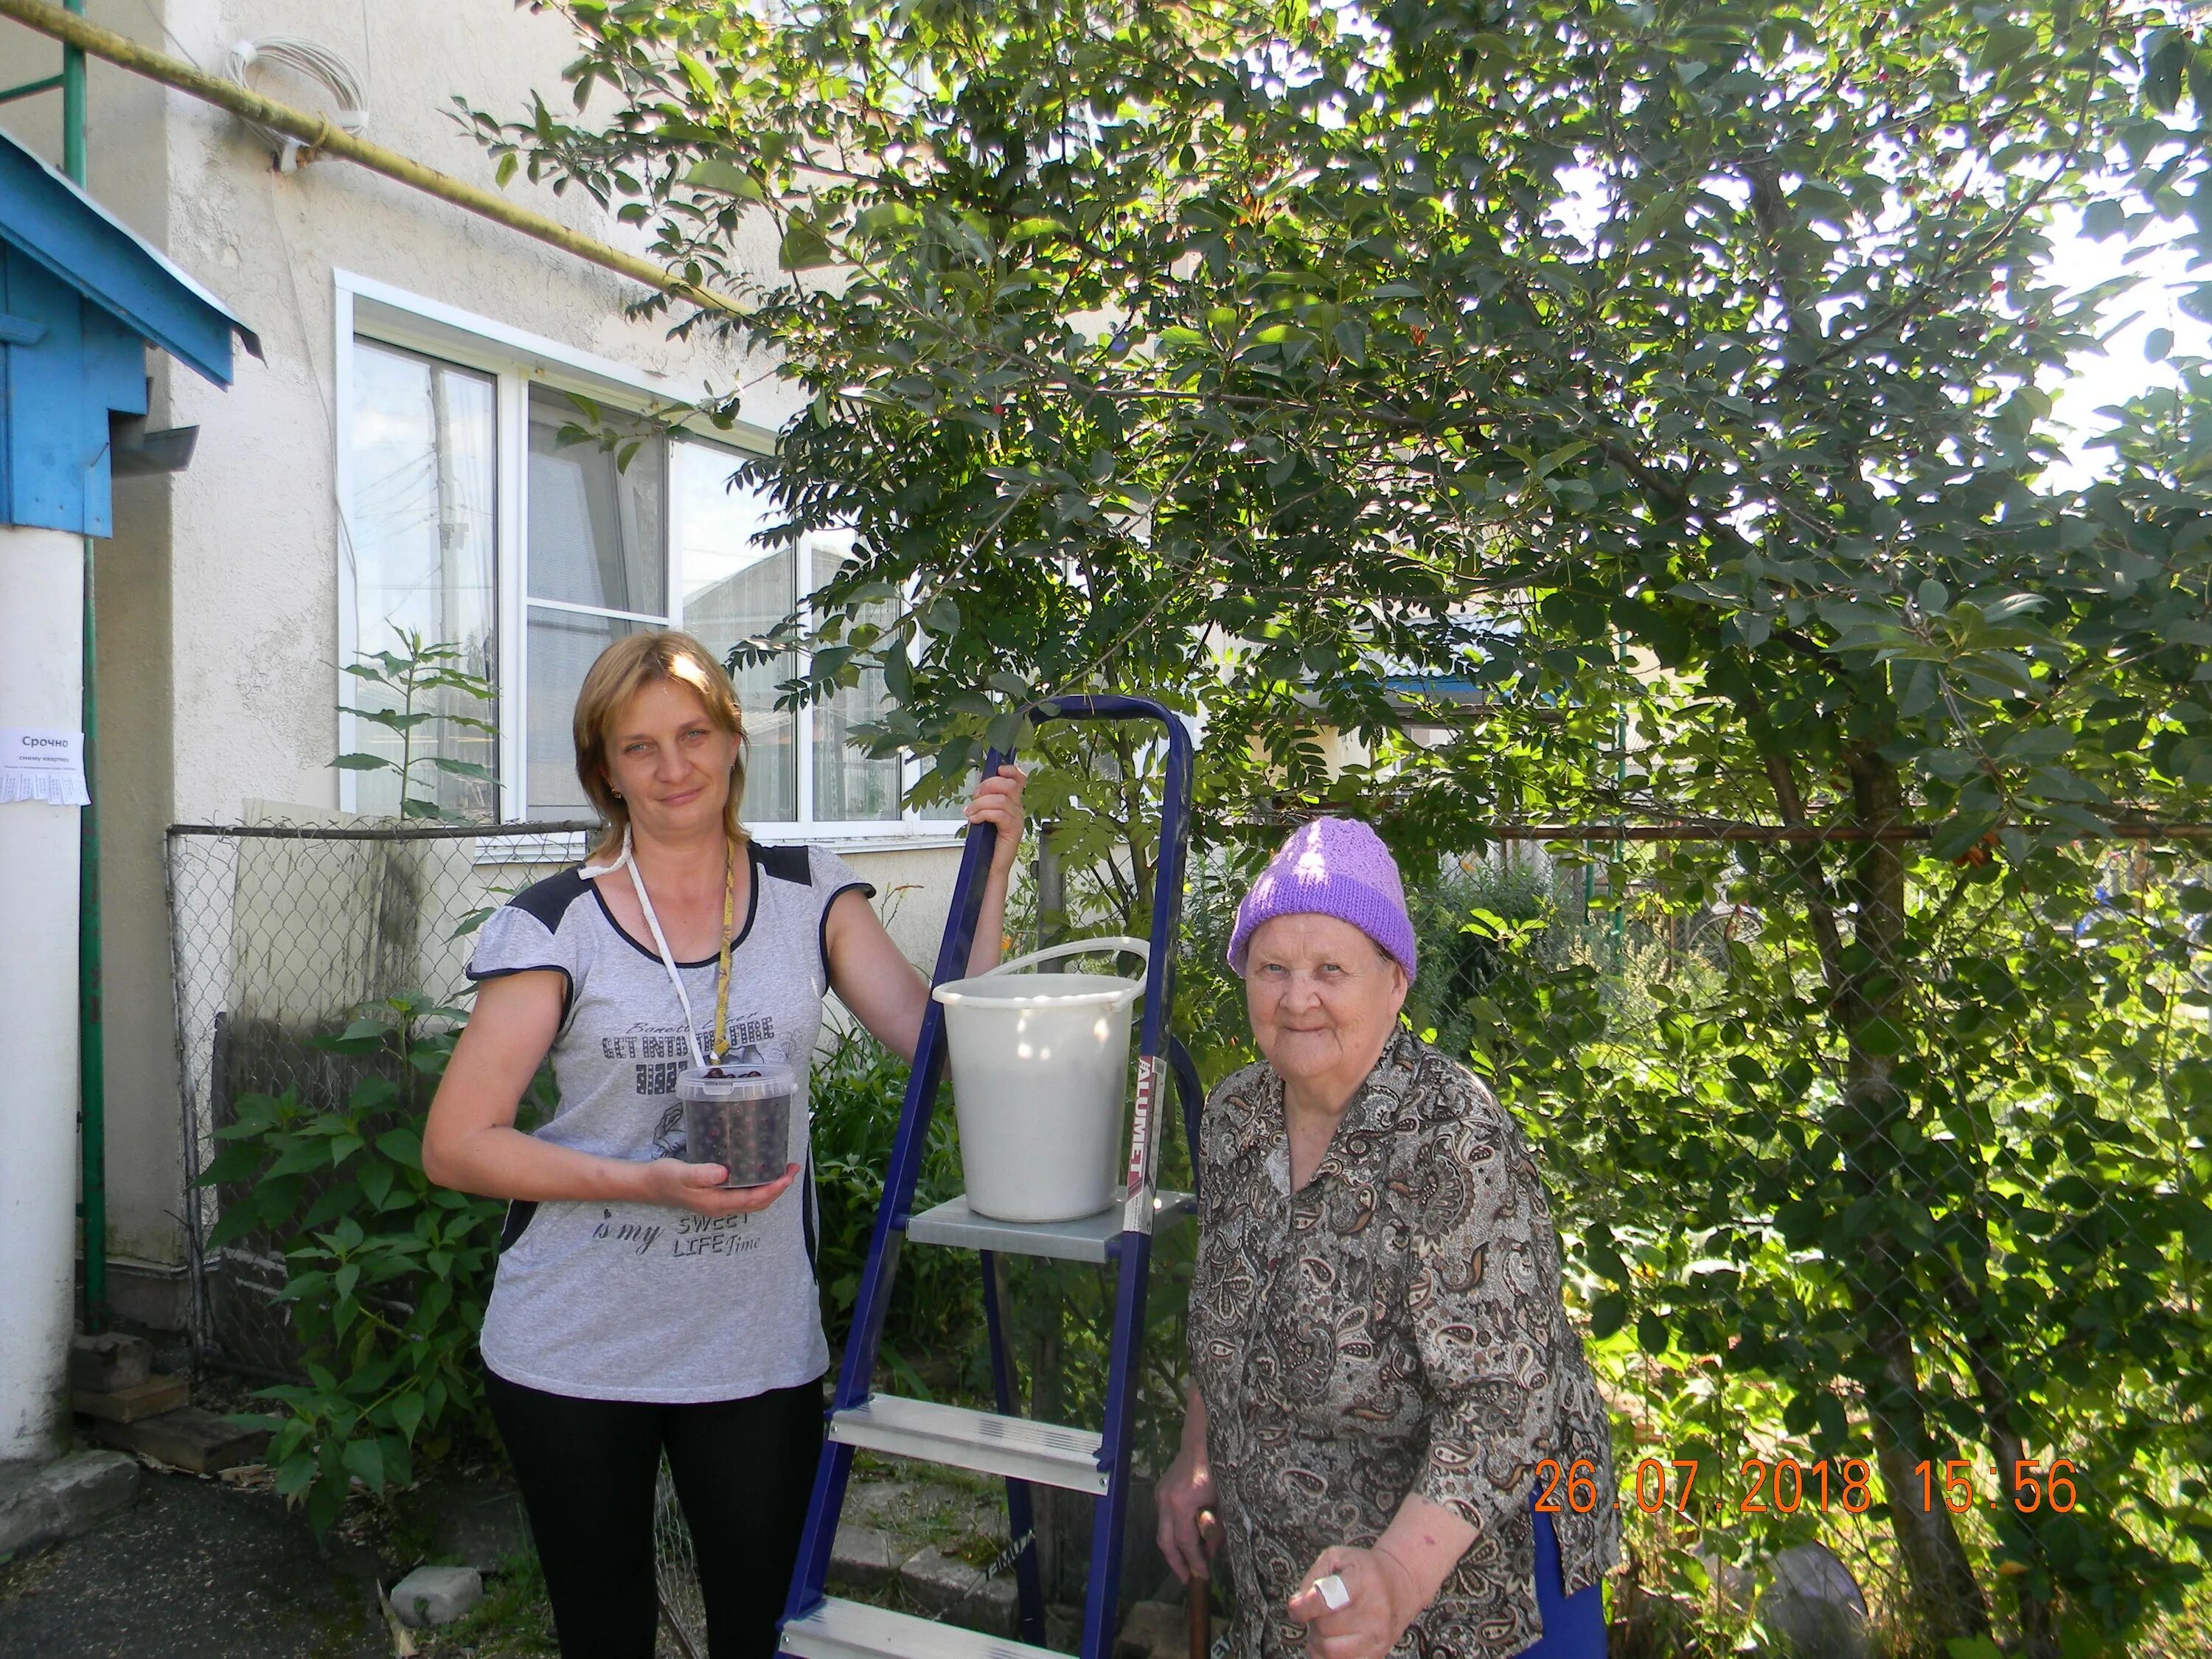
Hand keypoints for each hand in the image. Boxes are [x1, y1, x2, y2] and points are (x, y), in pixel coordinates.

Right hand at [640, 1158, 799, 1215]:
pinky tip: (759, 1172)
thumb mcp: (683, 1173)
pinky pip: (744, 1195)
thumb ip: (702, 1174)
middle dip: (778, 1188)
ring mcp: (719, 1204)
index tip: (788, 1175)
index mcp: (718, 1203)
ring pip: (753, 1200)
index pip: (755, 1199)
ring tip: (782, 1171)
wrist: (648, 1185)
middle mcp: (722, 1207)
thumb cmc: (665, 1177)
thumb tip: (724, 1173)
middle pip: (758, 1202)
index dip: (775, 1189)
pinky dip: (758, 1186)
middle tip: (792, 1169)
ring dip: (770, 1188)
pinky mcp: (715, 1197)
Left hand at [965, 764, 1026, 873]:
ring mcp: (1017, 820)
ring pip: (1000, 800)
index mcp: (1012, 802)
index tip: (996, 770)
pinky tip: (975, 820)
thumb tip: (979, 788)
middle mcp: (1018, 808)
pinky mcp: (1013, 831)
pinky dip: (983, 814)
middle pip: (1009, 785)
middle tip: (974, 797)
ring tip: (970, 813)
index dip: (1010, 770)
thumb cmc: (985, 841)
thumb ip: (985, 800)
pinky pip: (999, 815)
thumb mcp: (983, 814)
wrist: (989, 865)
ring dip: (980, 804)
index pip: (1019, 780)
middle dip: (987, 786)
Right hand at [1156, 1437, 1219, 1583]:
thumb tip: (1211, 1553)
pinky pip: (1164, 1518)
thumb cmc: (1218, 1467)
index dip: (1195, 1561)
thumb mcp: (1223, 1501)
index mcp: (1182, 1504)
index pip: (1186, 1542)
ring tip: (1189, 1562)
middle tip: (1187, 1579)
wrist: (1202, 1439)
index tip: (1203, 1576)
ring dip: (1175, 1548)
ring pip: (1162, 1530)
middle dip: (1176, 1563)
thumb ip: (1217, 1528)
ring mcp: (1160, 1494)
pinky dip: (1174, 1531)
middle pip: (1165, 1541)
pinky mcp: (1160, 1490)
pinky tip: (1186, 1537)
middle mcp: (1165, 1501)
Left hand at [1286, 1544, 1422, 1658]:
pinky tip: (1331, 1640)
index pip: (1327, 1600)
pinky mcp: (1377, 1654)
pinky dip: (1327, 1655)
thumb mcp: (1337, 1557)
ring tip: (1326, 1625)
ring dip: (1318, 1640)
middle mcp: (1374, 1612)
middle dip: (1314, 1619)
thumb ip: (1312, 1578)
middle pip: (1324, 1626)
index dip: (1305, 1606)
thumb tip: (1296, 1607)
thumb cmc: (1364, 1570)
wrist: (1400, 1583)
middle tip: (1321, 1609)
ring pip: (1329, 1650)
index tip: (1296, 1607)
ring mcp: (1377, 1637)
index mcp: (1362, 1581)